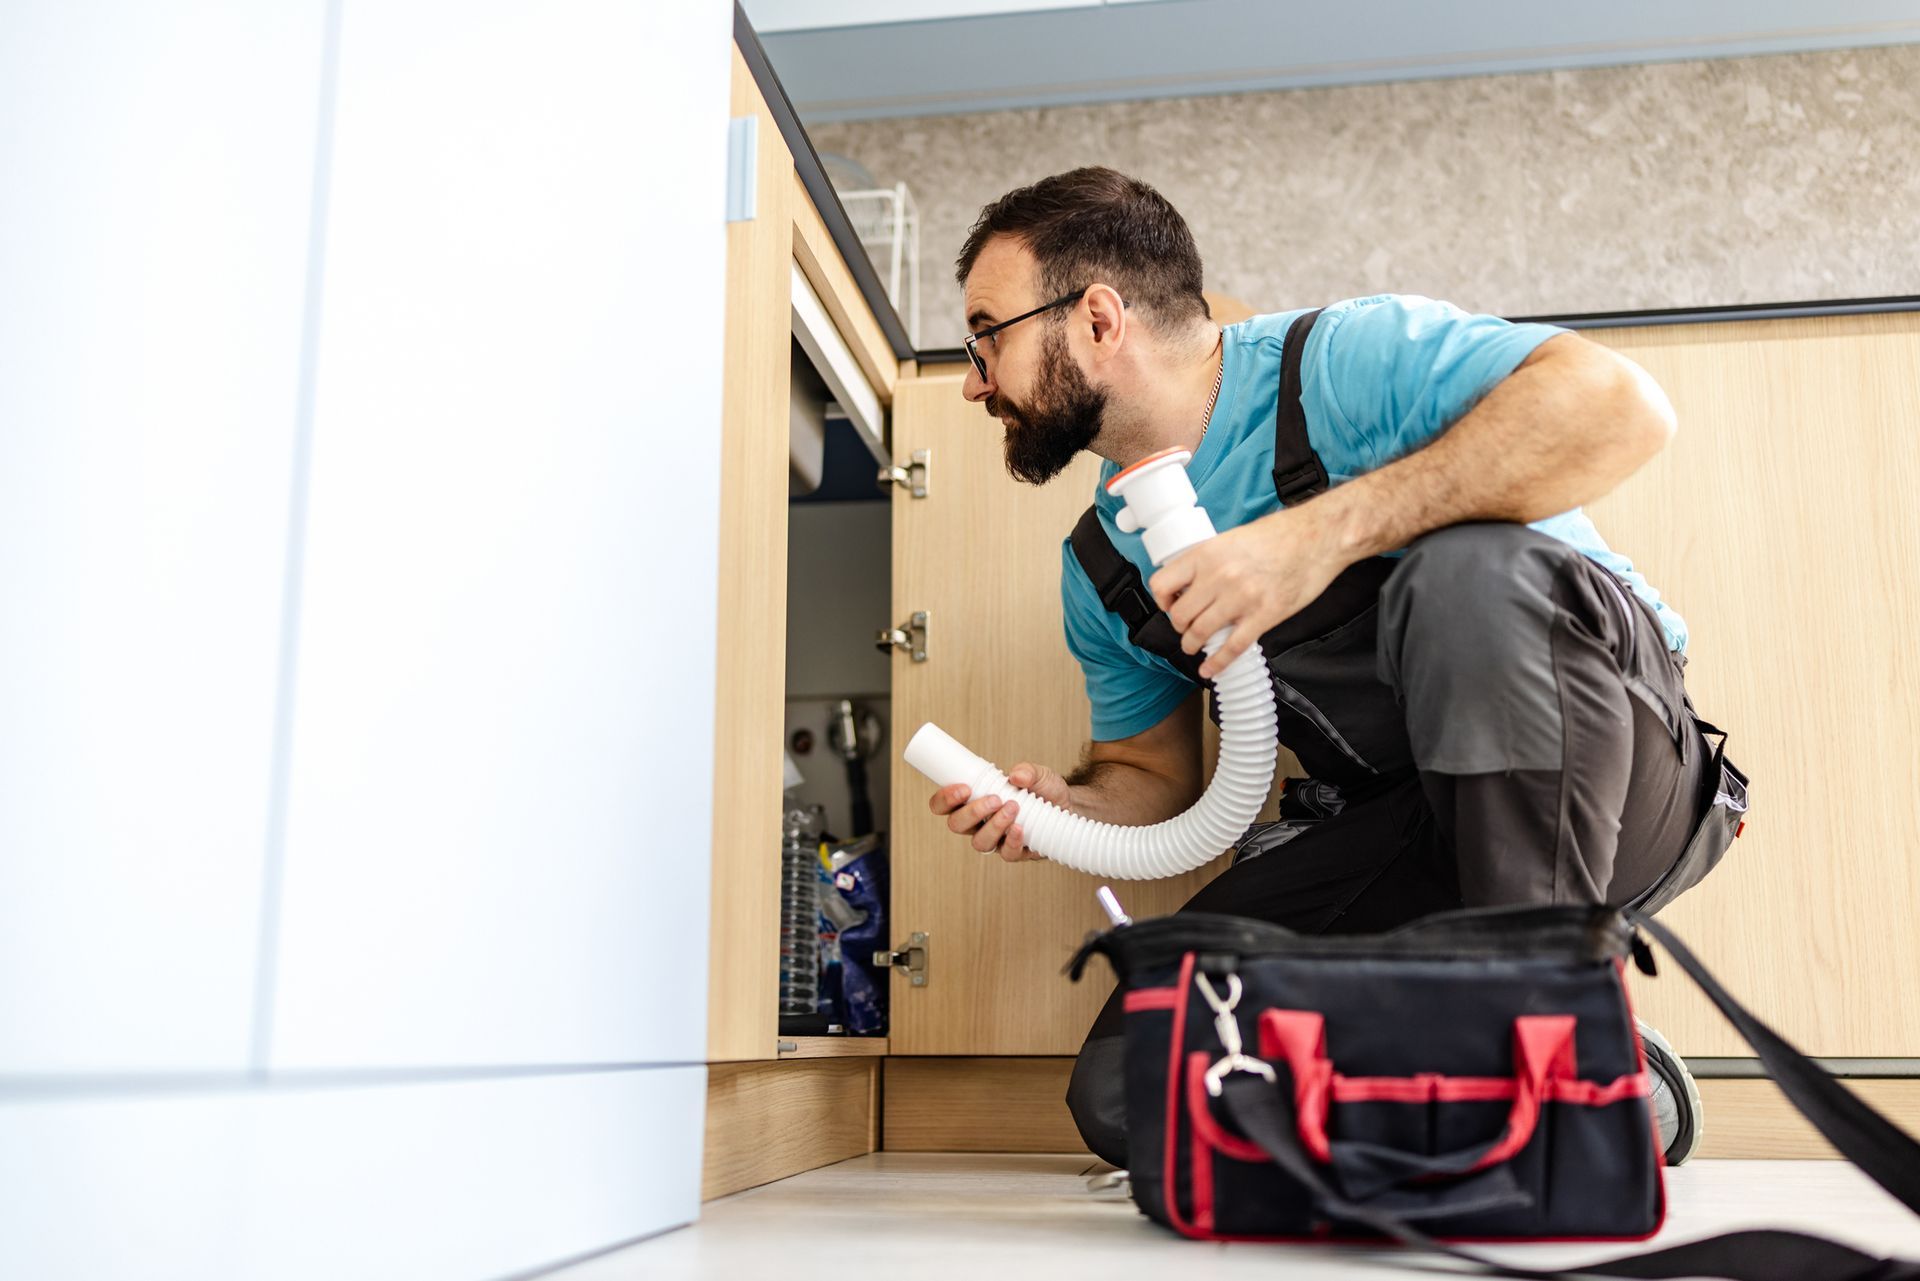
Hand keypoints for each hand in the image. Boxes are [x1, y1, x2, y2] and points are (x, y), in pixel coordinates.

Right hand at [927, 762, 1071, 862]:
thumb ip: (1027, 771)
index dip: (945, 799)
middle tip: (994, 799)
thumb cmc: (1044, 789)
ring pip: (979, 843)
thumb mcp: (1037, 774)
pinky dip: (1012, 841)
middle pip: (957, 825)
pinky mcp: (1015, 852)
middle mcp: (979, 823)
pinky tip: (1021, 829)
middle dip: (971, 813)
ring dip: (994, 826)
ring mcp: (996, 839)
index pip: (944, 805)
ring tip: (1013, 808)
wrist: (1069, 807)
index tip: (963, 788)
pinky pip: (1006, 853)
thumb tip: (1016, 776)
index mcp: (973, 801)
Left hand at [1148, 505, 1350, 679]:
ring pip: (1200, 633)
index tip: (1169, 605)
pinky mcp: (1264, 616)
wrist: (1319, 538)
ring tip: (1195, 646)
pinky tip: (1210, 668)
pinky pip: (1232, 647)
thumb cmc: (1281, 535)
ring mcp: (1241, 598)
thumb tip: (1194, 579)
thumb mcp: (1233, 537)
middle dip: (1180, 626)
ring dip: (1193, 644)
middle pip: (1180, 615)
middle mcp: (1219, 577)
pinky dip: (1217, 663)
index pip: (1162, 584)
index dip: (1162, 600)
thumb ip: (1211, 560)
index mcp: (1207, 554)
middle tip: (1186, 628)